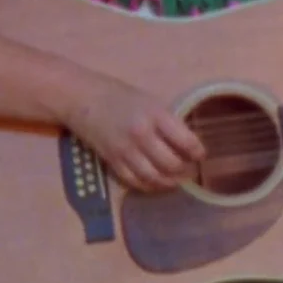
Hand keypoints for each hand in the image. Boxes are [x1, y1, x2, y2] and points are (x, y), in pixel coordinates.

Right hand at [62, 74, 206, 192]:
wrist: (83, 99)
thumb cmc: (120, 96)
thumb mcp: (151, 102)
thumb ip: (168, 123)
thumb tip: (188, 145)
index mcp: (156, 115)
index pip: (187, 142)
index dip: (198, 152)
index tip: (200, 155)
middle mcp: (142, 134)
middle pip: (172, 164)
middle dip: (185, 170)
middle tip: (189, 169)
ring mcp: (125, 150)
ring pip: (155, 178)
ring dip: (169, 182)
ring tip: (175, 179)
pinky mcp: (112, 161)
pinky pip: (135, 182)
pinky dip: (149, 185)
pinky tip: (156, 181)